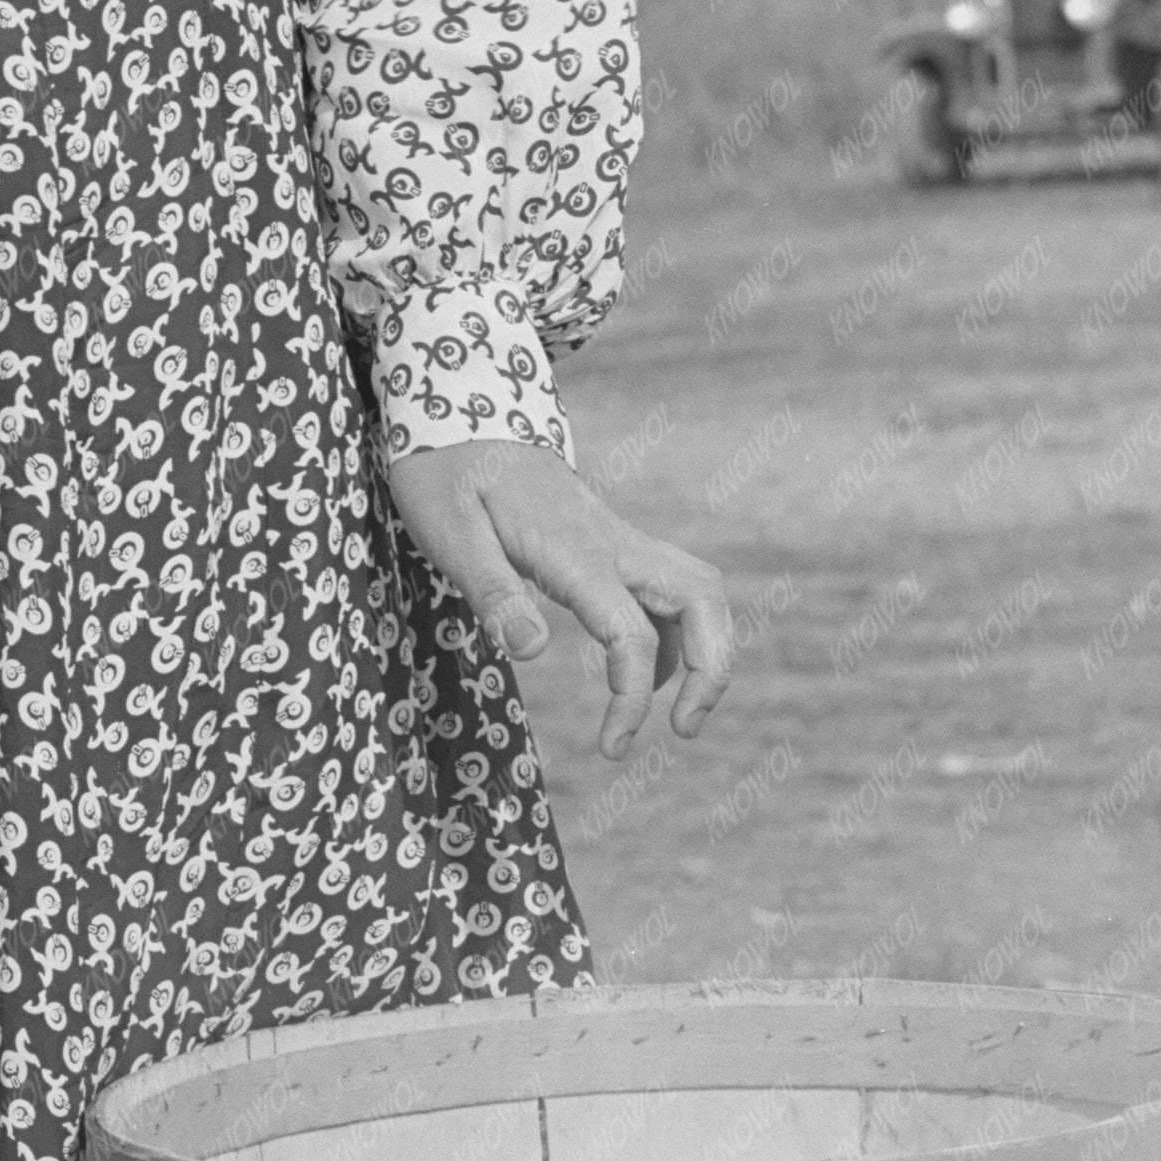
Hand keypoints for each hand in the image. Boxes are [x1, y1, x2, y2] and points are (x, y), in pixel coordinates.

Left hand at [382, 438, 735, 762]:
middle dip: (714, 669)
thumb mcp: (449, 534)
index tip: (613, 747)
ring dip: (705, 651)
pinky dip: (675, 636)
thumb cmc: (446, 474)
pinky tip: (638, 671)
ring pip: (698, 591)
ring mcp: (617, 539)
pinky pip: (668, 590)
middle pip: (703, 599)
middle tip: (684, 730)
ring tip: (673, 714)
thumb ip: (491, 591)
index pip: (632, 632)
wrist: (459, 413)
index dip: (633, 696)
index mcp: (575, 551)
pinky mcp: (610, 543)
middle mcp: (612, 542)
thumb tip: (531, 650)